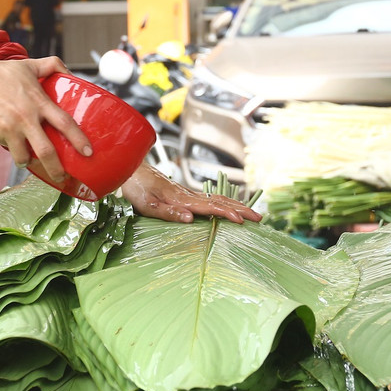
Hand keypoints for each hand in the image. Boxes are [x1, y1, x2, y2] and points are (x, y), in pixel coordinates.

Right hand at [0, 56, 91, 184]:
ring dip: (30, 162)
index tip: (88, 152)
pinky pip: (9, 150)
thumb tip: (68, 71)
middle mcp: (27, 117)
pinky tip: (13, 147)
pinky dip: (13, 152)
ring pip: (25, 157)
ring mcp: (10, 128)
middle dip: (57, 169)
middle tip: (62, 177)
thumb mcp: (27, 65)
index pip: (65, 123)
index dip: (79, 139)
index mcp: (38, 101)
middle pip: (47, 151)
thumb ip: (51, 65)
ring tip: (32, 161)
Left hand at [119, 164, 261, 223]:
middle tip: (259, 218)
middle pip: (220, 202)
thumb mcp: (147, 205)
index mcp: (181, 199)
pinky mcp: (185, 194)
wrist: (131, 170)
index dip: (226, 213)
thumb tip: (190, 219)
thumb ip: (168, 213)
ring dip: (236, 206)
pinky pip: (210, 200)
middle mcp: (188, 195)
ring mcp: (188, 194)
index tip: (241, 220)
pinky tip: (232, 206)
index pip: (209, 208)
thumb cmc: (137, 189)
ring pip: (218, 199)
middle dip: (240, 209)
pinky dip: (226, 203)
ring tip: (253, 213)